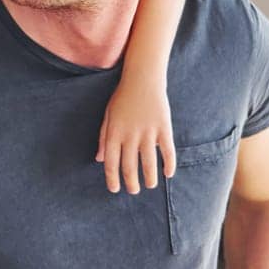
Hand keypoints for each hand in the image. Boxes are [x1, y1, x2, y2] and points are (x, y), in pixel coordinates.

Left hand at [96, 76, 175, 193]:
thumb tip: (99, 159)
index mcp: (114, 132)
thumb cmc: (122, 97)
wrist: (143, 78)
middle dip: (131, 182)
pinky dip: (169, 164)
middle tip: (133, 190)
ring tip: (149, 185)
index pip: (111, 162)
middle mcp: (130, 135)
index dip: (112, 178)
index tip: (115, 189)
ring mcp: (148, 132)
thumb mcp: (108, 115)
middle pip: (130, 166)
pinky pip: (168, 151)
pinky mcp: (164, 128)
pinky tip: (168, 173)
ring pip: (149, 162)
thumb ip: (103, 137)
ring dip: (149, 178)